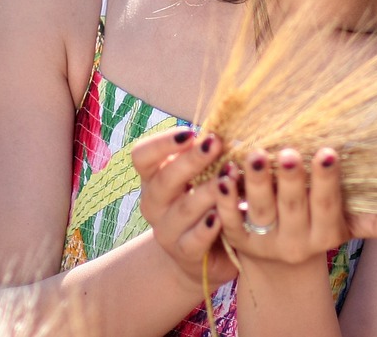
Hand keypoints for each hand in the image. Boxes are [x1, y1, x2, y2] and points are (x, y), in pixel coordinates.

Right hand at [131, 128, 238, 288]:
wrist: (205, 255)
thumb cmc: (207, 201)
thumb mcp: (203, 175)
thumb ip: (210, 153)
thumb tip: (234, 121)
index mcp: (154, 177)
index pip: (142, 155)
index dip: (162, 143)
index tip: (191, 132)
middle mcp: (154, 203)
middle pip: (164, 179)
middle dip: (191, 161)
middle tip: (215, 144)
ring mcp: (166, 231)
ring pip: (183, 209)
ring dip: (207, 192)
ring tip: (229, 178)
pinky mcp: (184, 254)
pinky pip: (193, 241)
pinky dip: (207, 228)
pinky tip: (221, 216)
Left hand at [215, 147, 376, 265]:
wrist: (279, 265)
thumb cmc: (316, 227)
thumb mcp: (344, 226)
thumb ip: (371, 222)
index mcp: (323, 235)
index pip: (326, 204)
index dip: (326, 180)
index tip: (328, 151)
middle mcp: (294, 242)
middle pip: (291, 207)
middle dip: (290, 178)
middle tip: (287, 150)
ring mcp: (263, 242)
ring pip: (258, 211)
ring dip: (255, 183)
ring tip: (254, 153)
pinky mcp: (236, 241)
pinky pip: (228, 221)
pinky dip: (225, 199)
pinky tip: (224, 173)